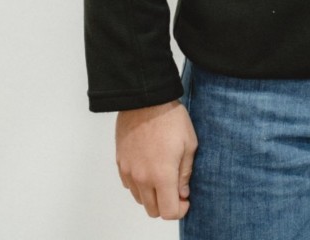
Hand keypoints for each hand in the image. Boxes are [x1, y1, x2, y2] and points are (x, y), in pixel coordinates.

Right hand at [115, 100, 197, 219]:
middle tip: (175, 188)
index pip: (168, 212)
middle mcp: (142, 178)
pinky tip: (148, 167)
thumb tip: (182, 193)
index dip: (179, 210)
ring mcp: (129, 171)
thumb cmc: (171, 118)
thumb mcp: (189, 144)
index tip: (185, 199)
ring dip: (152, 195)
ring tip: (162, 175)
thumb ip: (185, 173)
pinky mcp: (120, 162)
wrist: (145, 98)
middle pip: (152, 210)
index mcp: (162, 175)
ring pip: (140, 199)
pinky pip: (129, 184)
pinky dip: (139, 184)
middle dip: (166, 204)